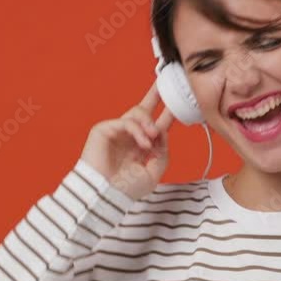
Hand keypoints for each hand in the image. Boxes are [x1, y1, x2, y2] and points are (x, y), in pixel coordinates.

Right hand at [79, 81, 174, 201]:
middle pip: (143, 110)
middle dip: (155, 96)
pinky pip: (126, 122)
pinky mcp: (103, 130)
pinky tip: (143, 144)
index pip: (155, 126)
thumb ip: (162, 153)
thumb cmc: (125, 189)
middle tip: (164, 85)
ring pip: (137, 112)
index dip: (166, 114)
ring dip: (149, 122)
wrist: (104, 195)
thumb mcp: (153, 173)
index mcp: (140, 147)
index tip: (177, 102)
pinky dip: (138, 131)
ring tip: (153, 135)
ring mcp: (116, 132)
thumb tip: (162, 132)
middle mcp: (128, 137)